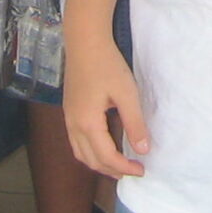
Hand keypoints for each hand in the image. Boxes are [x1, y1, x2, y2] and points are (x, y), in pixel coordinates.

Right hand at [60, 31, 148, 179]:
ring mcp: (68, 119)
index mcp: (88, 123)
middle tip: (132, 171)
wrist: (84, 42)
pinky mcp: (68, 111)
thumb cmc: (107, 65)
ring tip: (118, 166)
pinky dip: (90, 152)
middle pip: (91, 160)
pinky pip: (76, 142)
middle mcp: (74, 126)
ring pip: (80, 153)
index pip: (106, 157)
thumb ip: (134, 123)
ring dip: (99, 164)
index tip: (142, 169)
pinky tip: (103, 146)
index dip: (124, 168)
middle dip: (112, 170)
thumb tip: (143, 150)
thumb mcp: (126, 93)